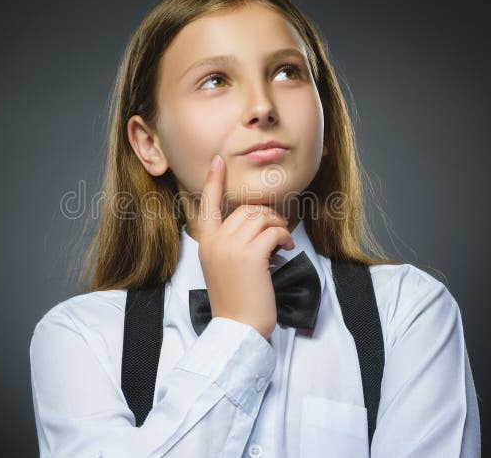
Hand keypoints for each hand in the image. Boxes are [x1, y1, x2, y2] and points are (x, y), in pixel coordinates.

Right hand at [195, 154, 295, 338]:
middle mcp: (215, 241)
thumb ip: (231, 244)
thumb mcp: (223, 268)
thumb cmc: (235, 302)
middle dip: (267, 216)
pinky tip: (285, 249)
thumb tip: (257, 225)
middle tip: (278, 234)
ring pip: (261, 217)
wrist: (237, 328)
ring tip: (282, 243)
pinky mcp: (251, 255)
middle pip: (246, 209)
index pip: (206, 204)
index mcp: (205, 243)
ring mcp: (232, 247)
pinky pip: (273, 231)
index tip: (217, 161)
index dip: (213, 181)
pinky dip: (284, 237)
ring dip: (278, 226)